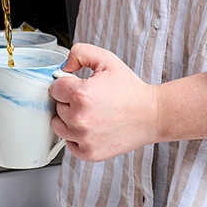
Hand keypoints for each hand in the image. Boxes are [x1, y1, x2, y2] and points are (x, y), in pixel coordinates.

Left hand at [49, 43, 160, 161]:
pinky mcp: (89, 153)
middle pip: (57, 107)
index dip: (66, 85)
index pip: (54, 88)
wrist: (152, 115)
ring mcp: (83, 138)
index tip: (78, 87)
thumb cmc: (130, 89)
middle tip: (90, 100)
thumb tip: (64, 66)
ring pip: (59, 126)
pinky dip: (76, 137)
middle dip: (68, 102)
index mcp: (81, 94)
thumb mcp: (107, 60)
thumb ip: (80, 53)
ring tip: (89, 114)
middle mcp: (79, 118)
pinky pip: (69, 144)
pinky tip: (91, 128)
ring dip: (68, 120)